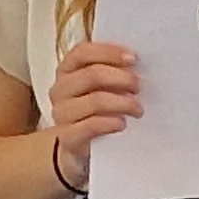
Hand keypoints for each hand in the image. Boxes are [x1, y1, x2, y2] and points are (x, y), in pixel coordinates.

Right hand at [47, 40, 144, 189]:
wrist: (81, 146)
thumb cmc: (96, 110)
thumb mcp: (101, 86)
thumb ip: (112, 71)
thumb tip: (134, 62)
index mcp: (67, 70)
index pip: (83, 52)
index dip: (109, 52)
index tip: (133, 59)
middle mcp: (60, 89)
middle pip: (92, 75)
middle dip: (122, 78)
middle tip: (139, 86)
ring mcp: (61, 114)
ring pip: (95, 101)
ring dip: (123, 103)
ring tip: (138, 109)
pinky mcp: (67, 137)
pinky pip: (91, 126)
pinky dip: (111, 123)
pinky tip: (122, 123)